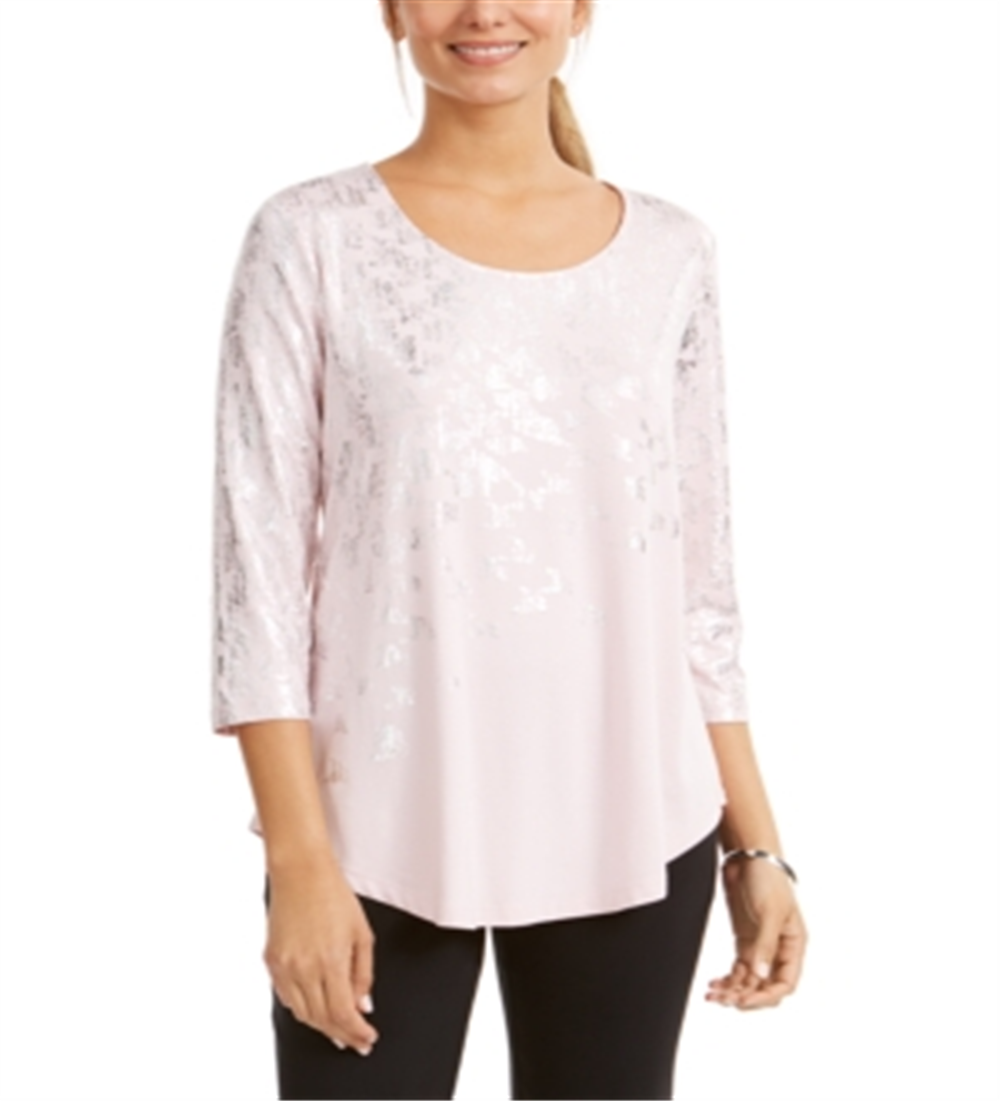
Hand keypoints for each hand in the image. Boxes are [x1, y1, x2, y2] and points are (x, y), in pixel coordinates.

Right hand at [265, 855, 379, 1053]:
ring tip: (337, 1030)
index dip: (357, 1033)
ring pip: (302, 1014)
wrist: (301, 871)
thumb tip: (363, 1005)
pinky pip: (286, 998)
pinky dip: (302, 1009)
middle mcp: (304, 967)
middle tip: (355, 1041)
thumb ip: (364, 973)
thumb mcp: (362, 932)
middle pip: (322, 1019)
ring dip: (321, 1027)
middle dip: (342, 1034)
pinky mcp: (271, 961)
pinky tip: (314, 1009)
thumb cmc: (333, 894)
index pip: (343, 1014)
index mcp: (330, 960)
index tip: (366, 1039)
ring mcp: (284, 966)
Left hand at [706, 855, 805, 1009]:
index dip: (766, 996)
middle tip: (724, 1000)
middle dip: (746, 995)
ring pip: (749, 980)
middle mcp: (778, 949)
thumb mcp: (769, 912)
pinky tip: (715, 985)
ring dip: (733, 990)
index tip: (745, 1000)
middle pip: (765, 986)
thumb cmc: (768, 877)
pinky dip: (728, 979)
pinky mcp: (745, 939)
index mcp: (793, 944)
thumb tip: (759, 974)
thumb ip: (764, 944)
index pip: (785, 983)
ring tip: (714, 995)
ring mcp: (760, 945)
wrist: (748, 855)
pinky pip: (738, 969)